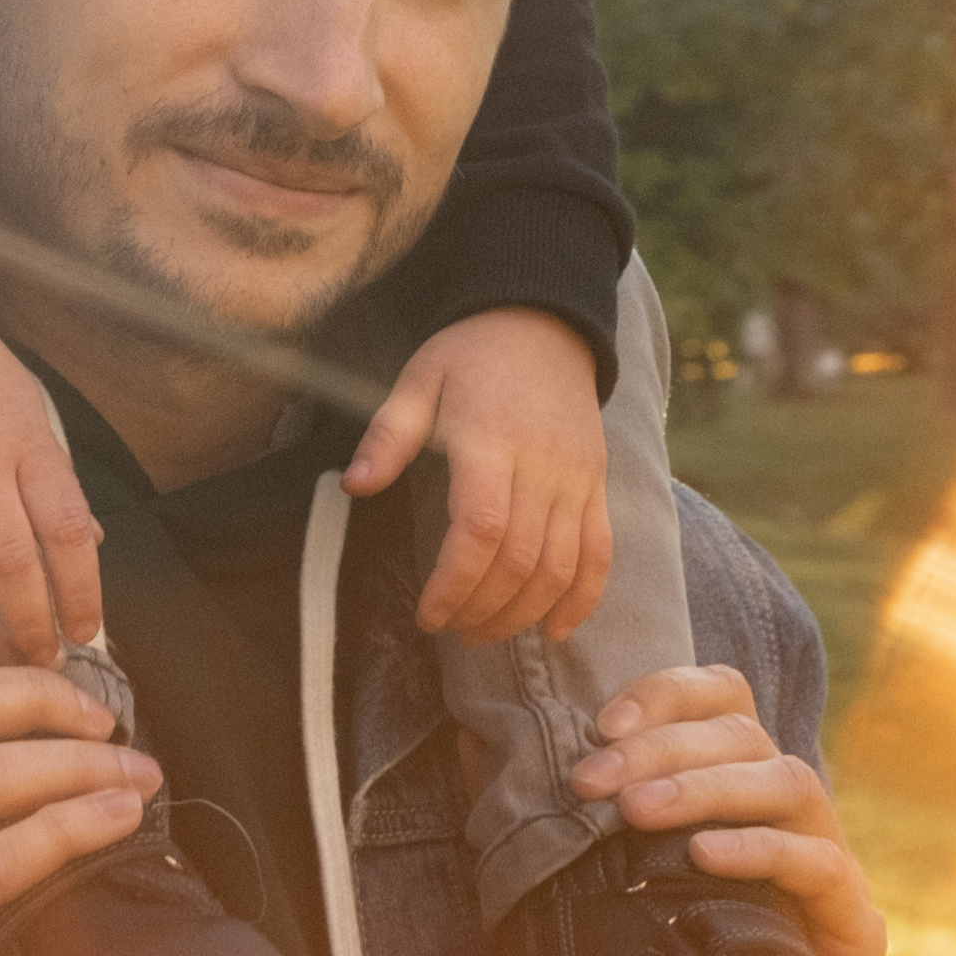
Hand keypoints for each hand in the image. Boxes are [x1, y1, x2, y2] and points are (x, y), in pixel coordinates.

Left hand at [341, 307, 611, 642]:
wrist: (544, 322)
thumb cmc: (471, 353)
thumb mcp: (417, 378)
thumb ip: (389, 434)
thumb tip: (355, 485)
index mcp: (491, 441)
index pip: (481, 530)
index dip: (455, 583)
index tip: (427, 615)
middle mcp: (542, 466)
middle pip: (521, 560)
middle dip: (483, 609)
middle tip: (450, 631)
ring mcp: (577, 479)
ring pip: (560, 566)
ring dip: (524, 613)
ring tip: (485, 634)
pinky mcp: (597, 485)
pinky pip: (600, 552)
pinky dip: (583, 598)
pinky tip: (554, 630)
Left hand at [570, 663, 887, 955]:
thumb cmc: (672, 946)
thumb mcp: (619, 866)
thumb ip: (573, 808)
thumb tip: (488, 749)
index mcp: (741, 774)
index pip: (723, 694)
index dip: (667, 693)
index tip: (602, 724)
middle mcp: (790, 802)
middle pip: (743, 734)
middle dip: (662, 747)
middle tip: (592, 779)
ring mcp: (828, 853)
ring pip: (786, 781)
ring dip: (704, 787)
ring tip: (635, 811)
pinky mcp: (853, 916)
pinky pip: (818, 861)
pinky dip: (758, 850)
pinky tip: (703, 856)